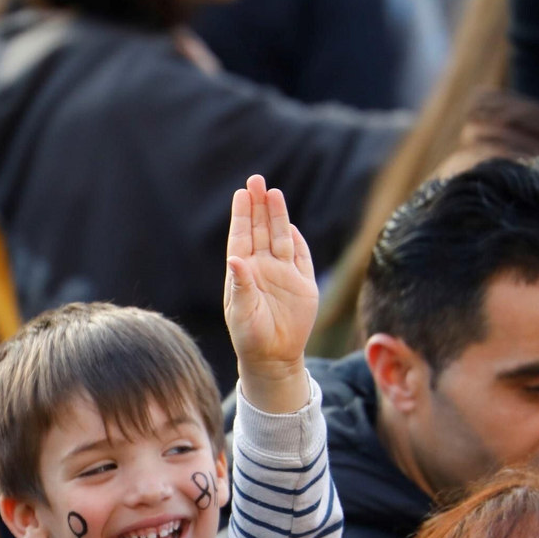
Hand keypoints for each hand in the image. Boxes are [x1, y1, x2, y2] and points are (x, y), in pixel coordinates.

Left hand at [223, 175, 317, 412]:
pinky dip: (296, 241)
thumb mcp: (242, 313)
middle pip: (261, 230)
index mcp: (243, 272)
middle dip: (259, 205)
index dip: (242, 215)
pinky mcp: (303, 284)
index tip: (241, 193)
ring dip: (277, 216)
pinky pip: (300, 256)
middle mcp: (262, 268)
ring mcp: (283, 274)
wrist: (274, 357)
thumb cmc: (250, 337)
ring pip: (280, 238)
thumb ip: (241, 285)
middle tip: (256, 179)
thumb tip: (235, 259)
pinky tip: (290, 225)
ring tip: (273, 193)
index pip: (242, 237)